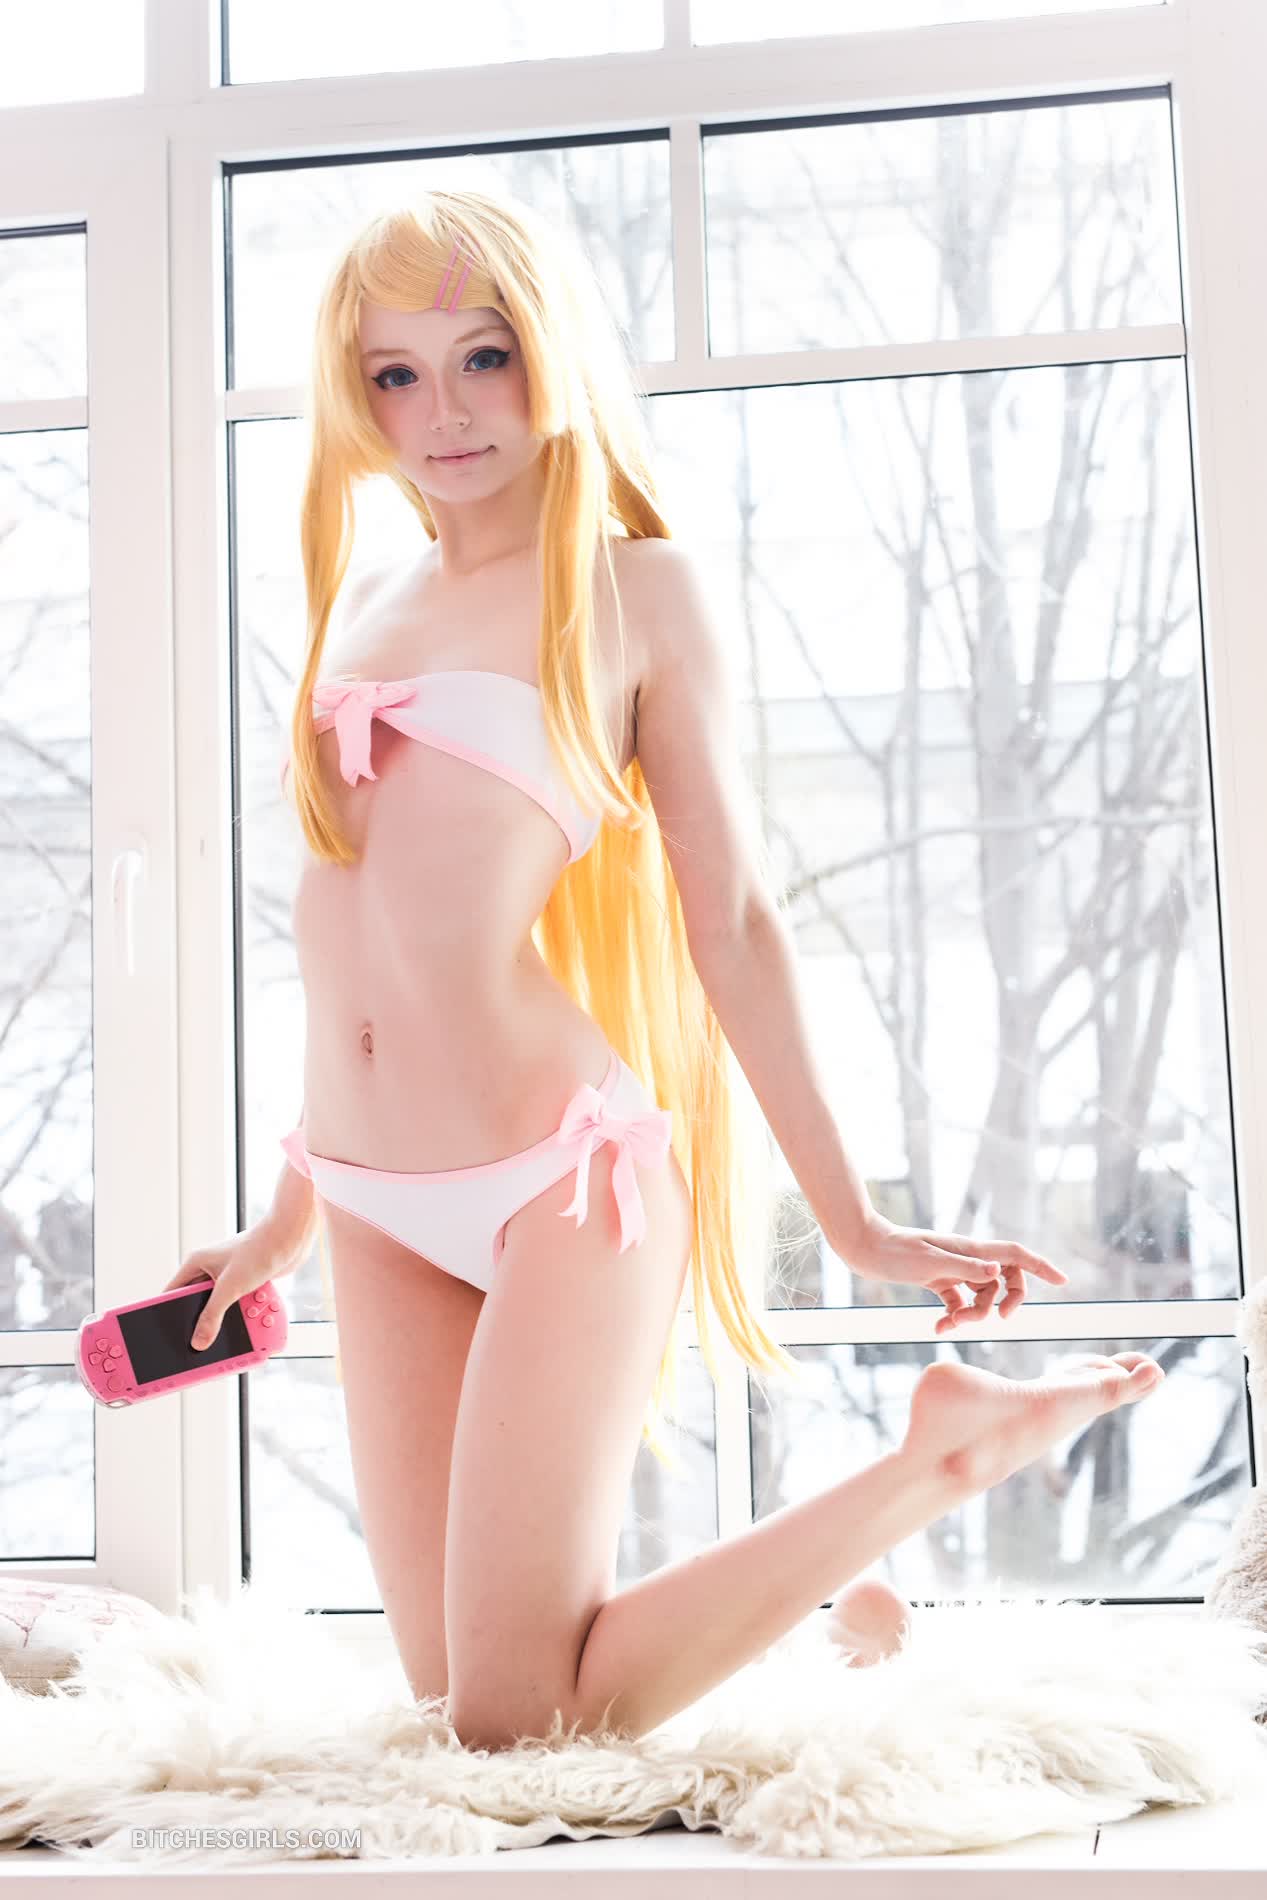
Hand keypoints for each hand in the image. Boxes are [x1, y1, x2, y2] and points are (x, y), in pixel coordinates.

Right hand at [162, 1218, 303, 1351]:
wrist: (291, 1237)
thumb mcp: (230, 1287)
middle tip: (203, 1345)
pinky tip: (252, 1320)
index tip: (167, 1335)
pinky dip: (245, 1313)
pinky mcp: (245, 1282)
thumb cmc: (259, 1249)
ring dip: (230, 1319)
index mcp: (196, 1264)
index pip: (172, 1294)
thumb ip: (212, 1315)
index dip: (169, 1314)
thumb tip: (199, 1341)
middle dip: (204, 1322)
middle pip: (198, 1305)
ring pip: (221, 1307)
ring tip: (238, 1328)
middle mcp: (209, 1270)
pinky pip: (239, 1304)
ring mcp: (228, 1277)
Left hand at [846, 1209, 1069, 1332]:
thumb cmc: (896, 1252)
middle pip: (1004, 1281)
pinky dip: (954, 1318)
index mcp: (971, 1251)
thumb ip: (965, 1269)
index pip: (1015, 1255)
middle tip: (993, 1321)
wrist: (864, 1248)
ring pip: (981, 1296)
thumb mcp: (930, 1263)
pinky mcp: (938, 1282)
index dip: (1041, 1267)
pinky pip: (959, 1303)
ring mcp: (953, 1271)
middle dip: (1003, 1303)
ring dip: (973, 1316)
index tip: (1062, 1281)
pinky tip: (938, 1327)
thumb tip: (998, 1272)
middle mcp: (967, 1259)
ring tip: (950, 1326)